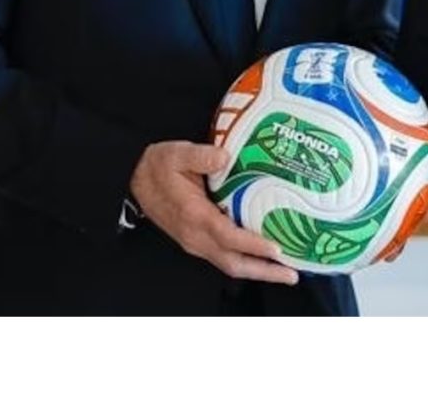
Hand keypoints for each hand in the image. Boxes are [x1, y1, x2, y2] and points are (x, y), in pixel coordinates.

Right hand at [129, 140, 298, 283]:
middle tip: (292, 274)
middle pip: (233, 263)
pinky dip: (246, 261)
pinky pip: (224, 257)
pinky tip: (262, 257)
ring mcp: (195, 242)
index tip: (277, 250)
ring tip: (285, 271)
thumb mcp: (177, 154)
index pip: (228, 237)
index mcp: (193, 216)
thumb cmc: (159, 166)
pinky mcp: (196, 241)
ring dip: (257, 270)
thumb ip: (201, 155)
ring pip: (230, 264)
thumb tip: (225, 157)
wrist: (135, 178)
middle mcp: (195, 236)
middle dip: (264, 271)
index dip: (253, 245)